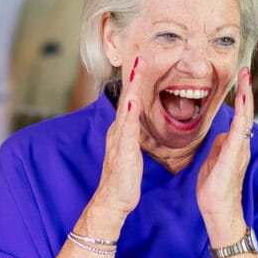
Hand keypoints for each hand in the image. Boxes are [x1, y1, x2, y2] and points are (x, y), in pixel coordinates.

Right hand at [87, 57, 144, 227]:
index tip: (144, 64)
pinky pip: (127, 131)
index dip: (137, 83)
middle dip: (134, 78)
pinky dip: (129, 115)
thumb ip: (132, 135)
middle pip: (127, 99)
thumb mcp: (130, 151)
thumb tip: (137, 123)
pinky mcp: (122, 152)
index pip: (130, 102)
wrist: (113, 201)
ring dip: (132, 90)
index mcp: (122, 131)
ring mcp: (119, 140)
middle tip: (141, 57)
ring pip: (126, 110)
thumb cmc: (123, 179)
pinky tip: (133, 103)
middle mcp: (118, 131)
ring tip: (137, 71)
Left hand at [197, 67, 252, 241]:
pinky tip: (243, 100)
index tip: (239, 78)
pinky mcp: (234, 155)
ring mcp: (239, 149)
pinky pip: (240, 130)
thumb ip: (218, 147)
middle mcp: (241, 144)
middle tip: (245, 68)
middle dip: (246, 89)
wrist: (218, 211)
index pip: (239, 116)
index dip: (240, 97)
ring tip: (245, 76)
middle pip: (246, 111)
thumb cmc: (215, 190)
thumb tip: (220, 136)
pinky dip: (242, 113)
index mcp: (234, 145)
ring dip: (246, 95)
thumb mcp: (213, 162)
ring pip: (246, 117)